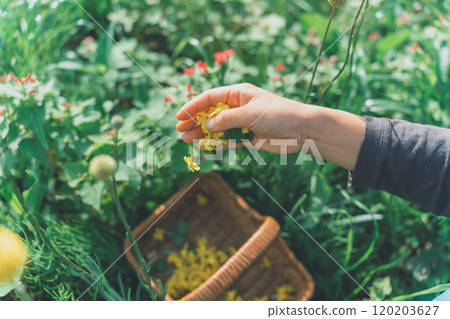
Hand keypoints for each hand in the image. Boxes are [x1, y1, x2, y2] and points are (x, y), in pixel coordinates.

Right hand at [176, 83, 313, 152]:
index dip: (193, 106)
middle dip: (194, 121)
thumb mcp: (250, 113)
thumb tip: (206, 126)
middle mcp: (237, 107)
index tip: (179, 115)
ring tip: (186, 140)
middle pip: (210, 114)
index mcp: (238, 94)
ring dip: (202, 134)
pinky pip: (227, 141)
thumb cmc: (279, 114)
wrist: (302, 130)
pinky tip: (204, 147)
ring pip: (216, 129)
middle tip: (179, 130)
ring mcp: (241, 123)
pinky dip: (216, 144)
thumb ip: (226, 120)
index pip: (210, 98)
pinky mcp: (247, 138)